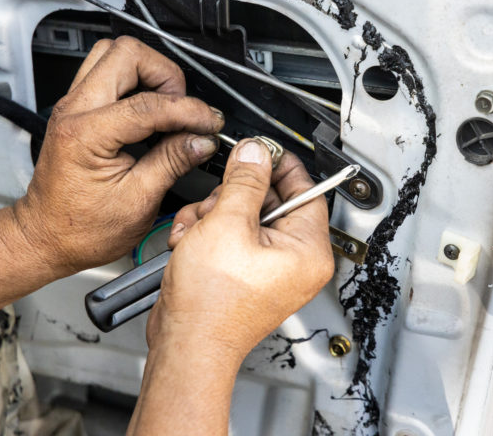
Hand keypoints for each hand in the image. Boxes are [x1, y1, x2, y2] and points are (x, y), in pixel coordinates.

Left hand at [12, 36, 224, 273]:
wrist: (46, 237)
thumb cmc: (80, 229)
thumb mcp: (138, 202)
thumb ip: (172, 163)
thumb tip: (201, 140)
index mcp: (85, 135)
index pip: (149, 104)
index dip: (188, 111)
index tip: (209, 124)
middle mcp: (74, 110)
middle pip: (127, 54)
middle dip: (167, 75)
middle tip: (185, 108)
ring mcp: (73, 105)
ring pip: (114, 53)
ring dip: (149, 72)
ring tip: (169, 105)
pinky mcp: (78, 109)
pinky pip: (108, 71)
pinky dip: (136, 81)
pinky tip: (152, 110)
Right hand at [147, 139, 334, 360]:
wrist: (184, 343)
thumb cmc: (212, 304)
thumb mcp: (228, 224)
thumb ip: (244, 181)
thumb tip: (256, 153)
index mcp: (307, 250)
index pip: (307, 190)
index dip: (281, 166)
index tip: (262, 150)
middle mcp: (294, 261)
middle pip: (270, 200)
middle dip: (233, 196)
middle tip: (216, 200)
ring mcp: (268, 269)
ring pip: (243, 215)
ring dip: (213, 214)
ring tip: (196, 229)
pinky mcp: (244, 274)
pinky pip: (231, 236)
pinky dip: (207, 233)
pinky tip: (190, 242)